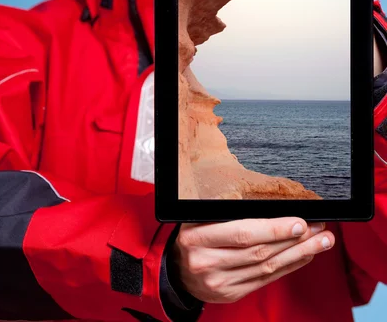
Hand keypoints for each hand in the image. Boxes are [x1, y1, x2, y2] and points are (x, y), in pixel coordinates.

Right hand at [171, 218, 334, 302]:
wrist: (176, 271)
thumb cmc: (192, 236)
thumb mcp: (198, 217)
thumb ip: (226, 211)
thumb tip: (269, 201)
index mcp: (198, 236)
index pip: (243, 233)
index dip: (274, 228)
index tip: (299, 221)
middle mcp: (207, 261)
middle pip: (259, 251)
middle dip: (295, 240)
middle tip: (319, 229)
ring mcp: (219, 281)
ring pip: (266, 267)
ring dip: (298, 254)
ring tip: (320, 241)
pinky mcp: (230, 294)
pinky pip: (265, 280)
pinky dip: (288, 267)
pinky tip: (303, 256)